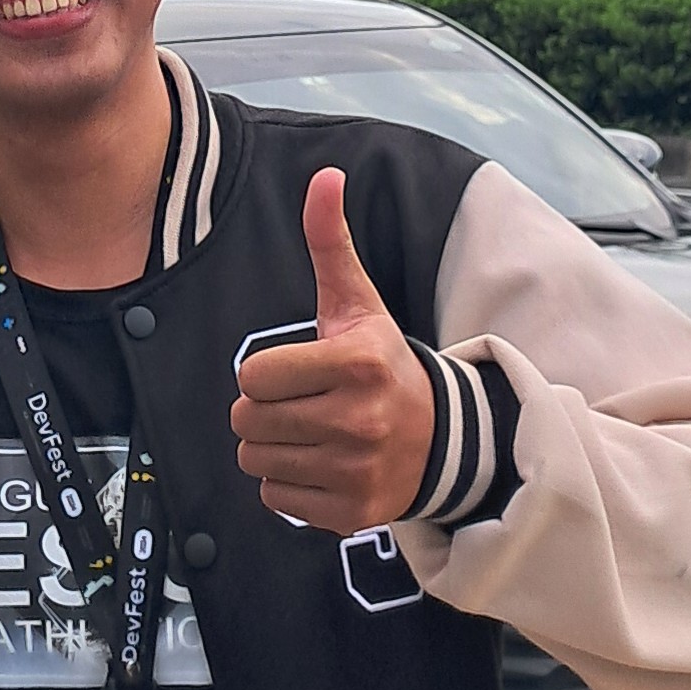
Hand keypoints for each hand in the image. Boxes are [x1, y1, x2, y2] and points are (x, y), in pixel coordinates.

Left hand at [229, 168, 433, 534]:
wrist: (441, 439)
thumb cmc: (382, 363)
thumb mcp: (358, 303)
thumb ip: (331, 241)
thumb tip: (326, 176)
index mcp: (357, 362)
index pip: (254, 377)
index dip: (264, 373)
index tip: (297, 371)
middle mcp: (360, 419)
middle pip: (249, 422)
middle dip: (262, 411)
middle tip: (299, 403)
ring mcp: (358, 470)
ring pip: (257, 462)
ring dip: (271, 448)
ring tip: (309, 432)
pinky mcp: (353, 513)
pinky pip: (277, 499)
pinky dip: (288, 485)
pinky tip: (320, 464)